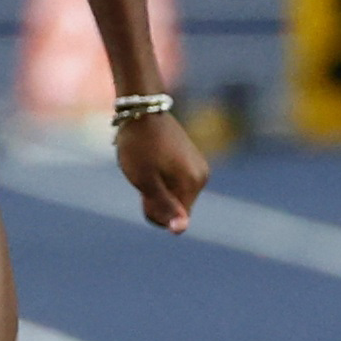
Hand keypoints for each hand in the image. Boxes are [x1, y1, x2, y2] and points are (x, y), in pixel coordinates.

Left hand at [116, 108, 206, 234]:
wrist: (142, 110)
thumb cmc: (139, 146)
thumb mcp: (145, 180)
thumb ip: (163, 206)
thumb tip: (180, 230)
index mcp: (193, 183)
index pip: (176, 219)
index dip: (153, 212)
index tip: (142, 191)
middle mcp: (202, 176)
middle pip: (176, 207)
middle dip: (154, 199)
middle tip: (142, 175)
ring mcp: (198, 166)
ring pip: (173, 194)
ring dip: (155, 188)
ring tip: (146, 165)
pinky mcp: (191, 159)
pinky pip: (173, 181)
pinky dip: (159, 178)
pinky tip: (151, 160)